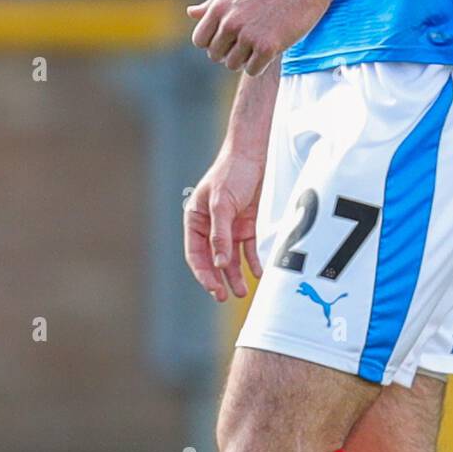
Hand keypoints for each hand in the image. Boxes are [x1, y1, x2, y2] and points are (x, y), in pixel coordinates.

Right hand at [183, 148, 263, 301]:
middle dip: (218, 279)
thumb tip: (219, 263)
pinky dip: (251, 261)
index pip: (196, 254)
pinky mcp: (246, 224)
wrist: (252, 154)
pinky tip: (256, 273)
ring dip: (234, 275)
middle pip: (212, 259)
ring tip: (242, 292)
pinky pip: (247, 249)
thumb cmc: (231, 173)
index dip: (203, 273)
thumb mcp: (222, 204)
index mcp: (196, 220)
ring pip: (229, 257)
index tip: (213, 289)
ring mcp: (229, 226)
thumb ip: (220, 234)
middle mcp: (210, 226)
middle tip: (224, 297)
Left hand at [187, 0, 333, 74]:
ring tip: (261, 41)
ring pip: (233, 65)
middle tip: (250, 39)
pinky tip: (272, 47)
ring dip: (246, 59)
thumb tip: (190, 12)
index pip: (200, 40)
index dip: (214, 42)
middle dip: (230, 52)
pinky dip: (261, 64)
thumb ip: (213, 5)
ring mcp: (248, 35)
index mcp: (219, 8)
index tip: (230, 37)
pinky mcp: (267, 46)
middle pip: (215, 56)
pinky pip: (252, 70)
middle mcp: (230, 22)